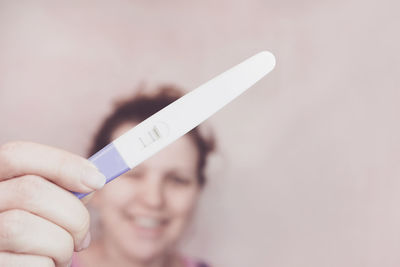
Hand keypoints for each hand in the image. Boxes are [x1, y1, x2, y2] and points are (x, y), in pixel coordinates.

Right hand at [0, 141, 105, 266]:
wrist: (19, 264)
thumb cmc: (40, 236)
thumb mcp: (49, 206)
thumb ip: (65, 189)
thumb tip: (93, 180)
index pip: (17, 154)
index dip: (62, 164)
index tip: (98, 180)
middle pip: (29, 190)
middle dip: (73, 215)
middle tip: (83, 236)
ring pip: (23, 227)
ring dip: (62, 245)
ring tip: (63, 254)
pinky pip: (29, 263)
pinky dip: (49, 265)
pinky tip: (47, 265)